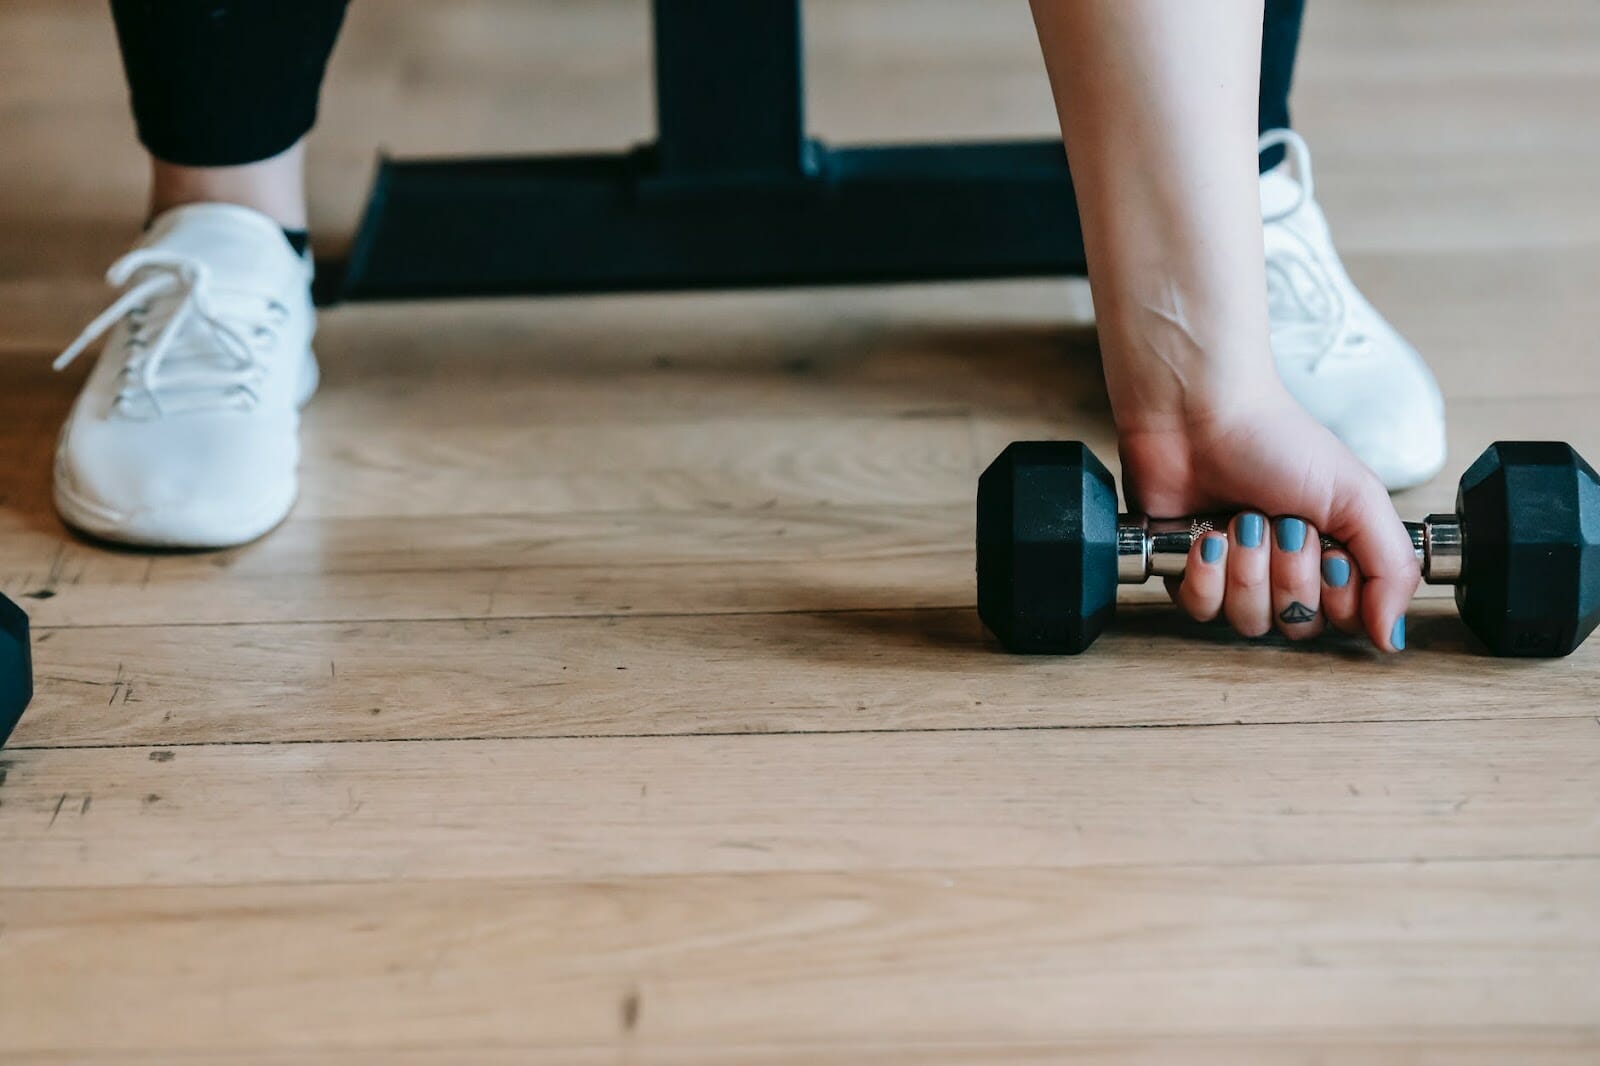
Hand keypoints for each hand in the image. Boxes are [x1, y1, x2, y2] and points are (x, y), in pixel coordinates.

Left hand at [1117, 387, 1418, 650]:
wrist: (1200, 413)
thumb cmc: (1278, 441)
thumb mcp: (1358, 497)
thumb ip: (1393, 569)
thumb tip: (1392, 638)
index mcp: (1332, 555)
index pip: (1345, 621)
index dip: (1336, 593)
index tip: (1329, 549)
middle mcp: (1285, 572)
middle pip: (1296, 625)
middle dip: (1289, 572)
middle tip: (1281, 524)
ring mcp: (1236, 574)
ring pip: (1249, 621)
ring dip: (1247, 566)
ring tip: (1243, 519)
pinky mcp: (1188, 573)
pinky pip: (1201, 609)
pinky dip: (1205, 572)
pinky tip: (1206, 535)